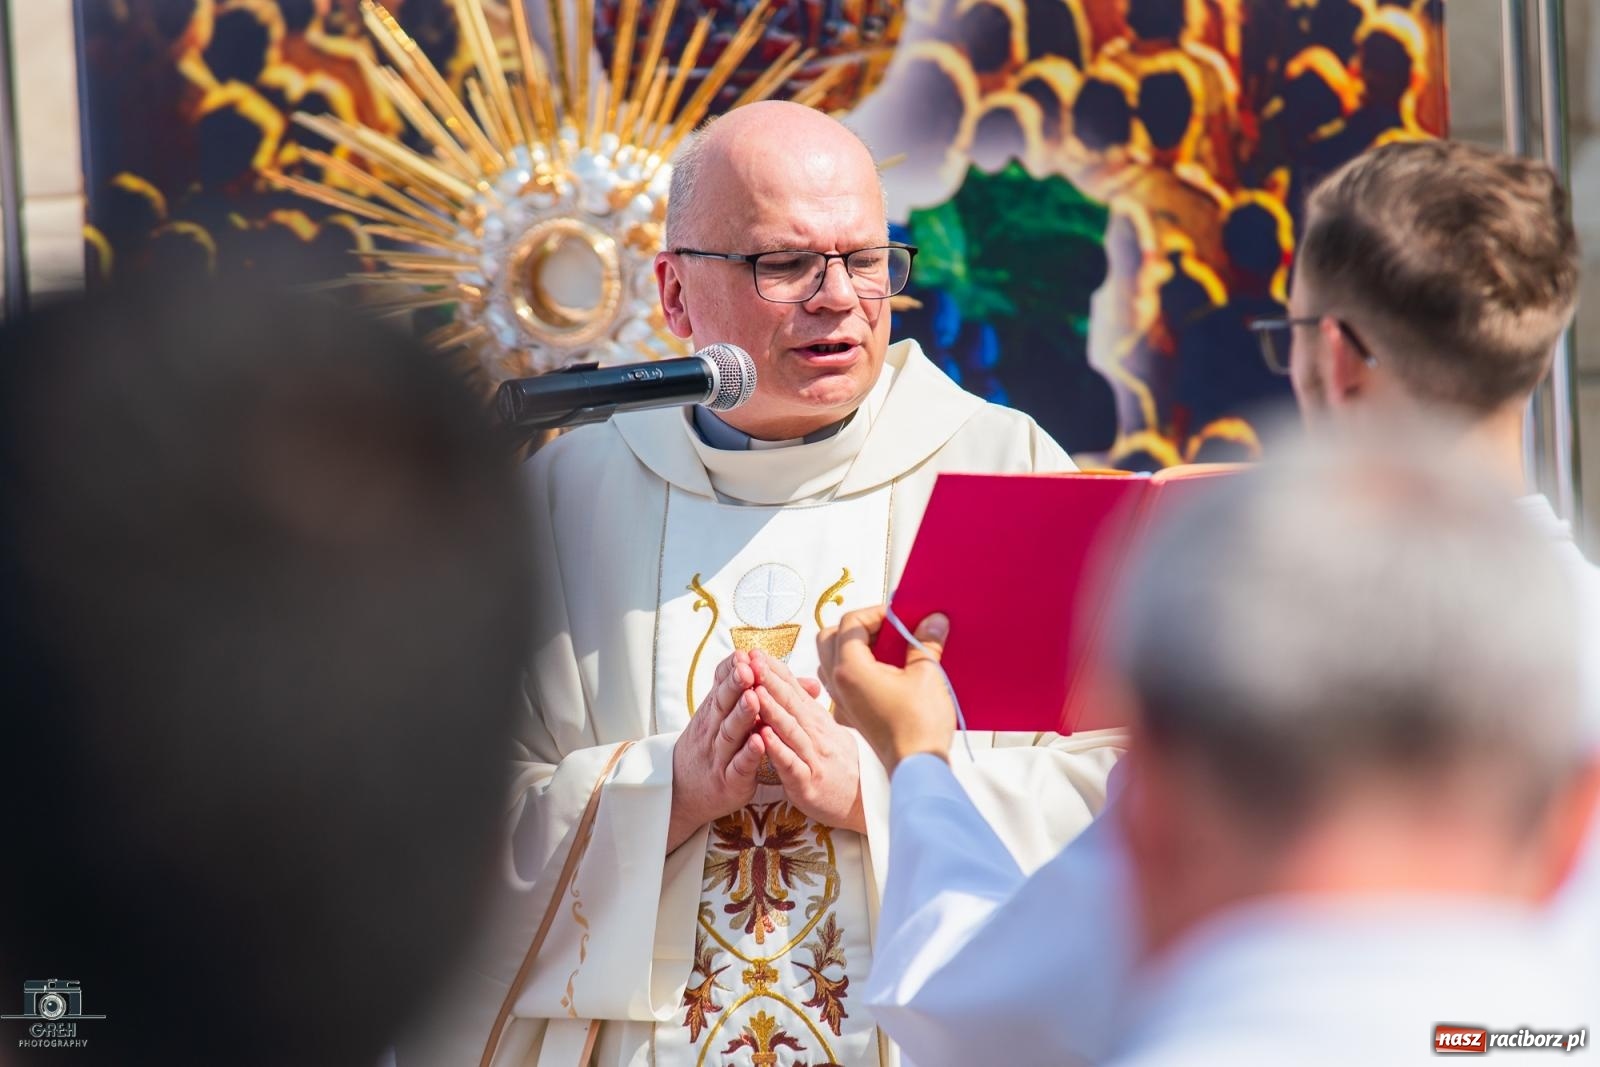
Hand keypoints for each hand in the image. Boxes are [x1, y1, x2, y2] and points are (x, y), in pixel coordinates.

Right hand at [668, 651, 765, 851]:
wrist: (681, 791)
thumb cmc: (715, 747)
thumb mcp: (731, 717)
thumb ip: (763, 695)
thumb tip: (811, 683)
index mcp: (716, 710)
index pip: (721, 684)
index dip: (732, 670)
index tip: (745, 654)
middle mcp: (714, 728)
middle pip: (724, 703)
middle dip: (736, 685)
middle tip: (748, 668)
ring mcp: (720, 755)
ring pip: (730, 733)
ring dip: (742, 715)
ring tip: (753, 698)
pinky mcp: (728, 781)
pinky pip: (738, 767)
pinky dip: (748, 755)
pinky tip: (759, 743)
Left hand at [748, 650, 866, 833]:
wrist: (863, 802)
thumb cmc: (840, 765)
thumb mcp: (827, 731)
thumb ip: (808, 708)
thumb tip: (796, 682)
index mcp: (816, 720)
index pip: (793, 689)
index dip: (774, 670)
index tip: (755, 651)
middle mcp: (815, 733)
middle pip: (790, 703)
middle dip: (769, 680)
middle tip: (750, 660)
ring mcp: (813, 757)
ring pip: (791, 729)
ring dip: (772, 709)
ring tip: (755, 690)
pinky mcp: (809, 782)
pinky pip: (792, 764)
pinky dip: (778, 749)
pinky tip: (765, 736)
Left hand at [817, 606, 953, 773]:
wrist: (916, 767)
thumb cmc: (919, 725)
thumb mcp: (927, 675)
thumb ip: (925, 642)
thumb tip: (933, 620)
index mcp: (850, 668)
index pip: (850, 622)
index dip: (875, 613)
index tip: (899, 617)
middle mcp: (837, 682)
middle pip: (828, 637)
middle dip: (856, 627)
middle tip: (887, 629)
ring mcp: (840, 700)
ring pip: (830, 660)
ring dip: (852, 648)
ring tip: (885, 650)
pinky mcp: (850, 714)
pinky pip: (840, 682)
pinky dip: (854, 670)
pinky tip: (882, 674)